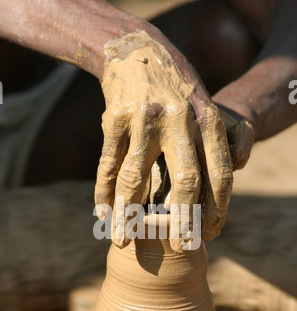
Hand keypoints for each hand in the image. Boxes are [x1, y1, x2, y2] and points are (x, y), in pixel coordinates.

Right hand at [94, 31, 236, 248]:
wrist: (140, 52)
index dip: (216, 209)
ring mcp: (144, 119)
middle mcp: (178, 120)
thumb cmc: (176, 93)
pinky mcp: (115, 120)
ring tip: (120, 241)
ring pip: (135, 178)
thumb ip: (210, 153)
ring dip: (126, 215)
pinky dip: (102, 191)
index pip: (219, 174)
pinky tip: (101, 212)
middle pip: (185, 180)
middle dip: (184, 221)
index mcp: (206, 120)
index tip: (209, 234)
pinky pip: (108, 164)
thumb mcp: (203, 113)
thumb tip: (207, 204)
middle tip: (182, 248)